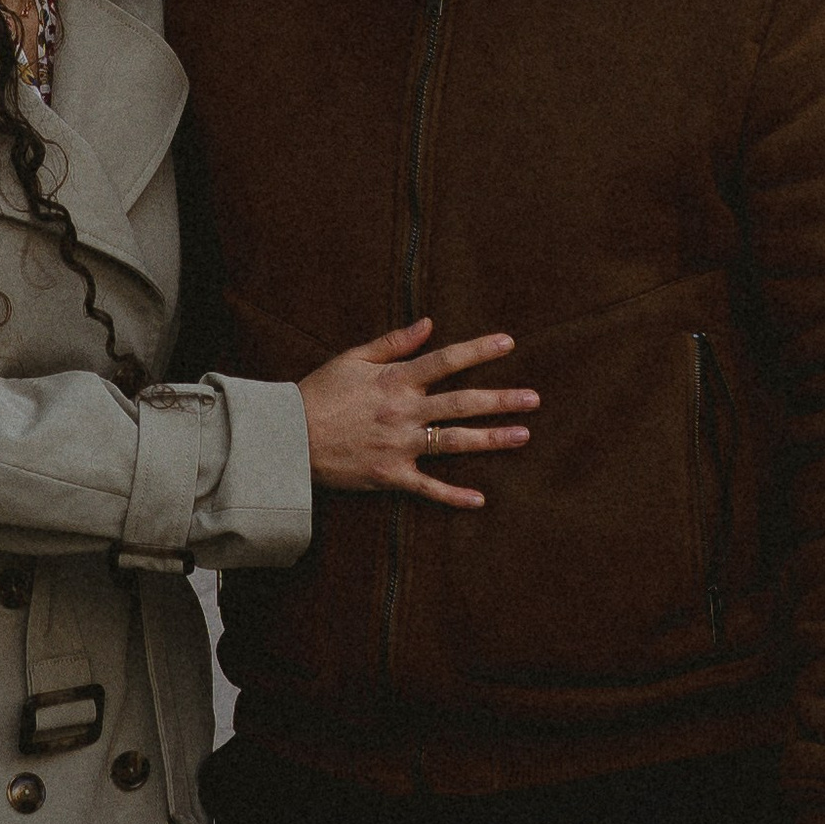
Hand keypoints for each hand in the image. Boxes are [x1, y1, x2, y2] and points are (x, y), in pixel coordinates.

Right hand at [296, 316, 536, 507]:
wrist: (289, 436)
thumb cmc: (319, 392)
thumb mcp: (353, 357)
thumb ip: (393, 342)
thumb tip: (428, 324)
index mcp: (396, 380)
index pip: (447, 360)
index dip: (479, 350)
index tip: (509, 343)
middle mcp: (404, 411)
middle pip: (462, 403)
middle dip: (501, 399)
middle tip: (534, 398)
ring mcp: (400, 445)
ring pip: (455, 442)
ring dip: (491, 439)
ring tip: (523, 436)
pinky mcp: (391, 474)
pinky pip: (428, 488)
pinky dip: (454, 496)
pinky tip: (480, 500)